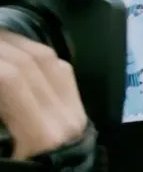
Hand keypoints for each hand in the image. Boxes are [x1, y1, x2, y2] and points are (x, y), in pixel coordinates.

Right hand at [0, 31, 86, 159]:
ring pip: (47, 60)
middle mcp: (65, 120)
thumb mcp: (4, 156)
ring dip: (12, 44)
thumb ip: (3, 113)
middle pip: (29, 63)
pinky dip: (33, 55)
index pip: (11, 79)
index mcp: (42, 135)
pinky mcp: (78, 114)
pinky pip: (60, 71)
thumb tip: (2, 81)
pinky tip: (13, 52)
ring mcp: (76, 115)